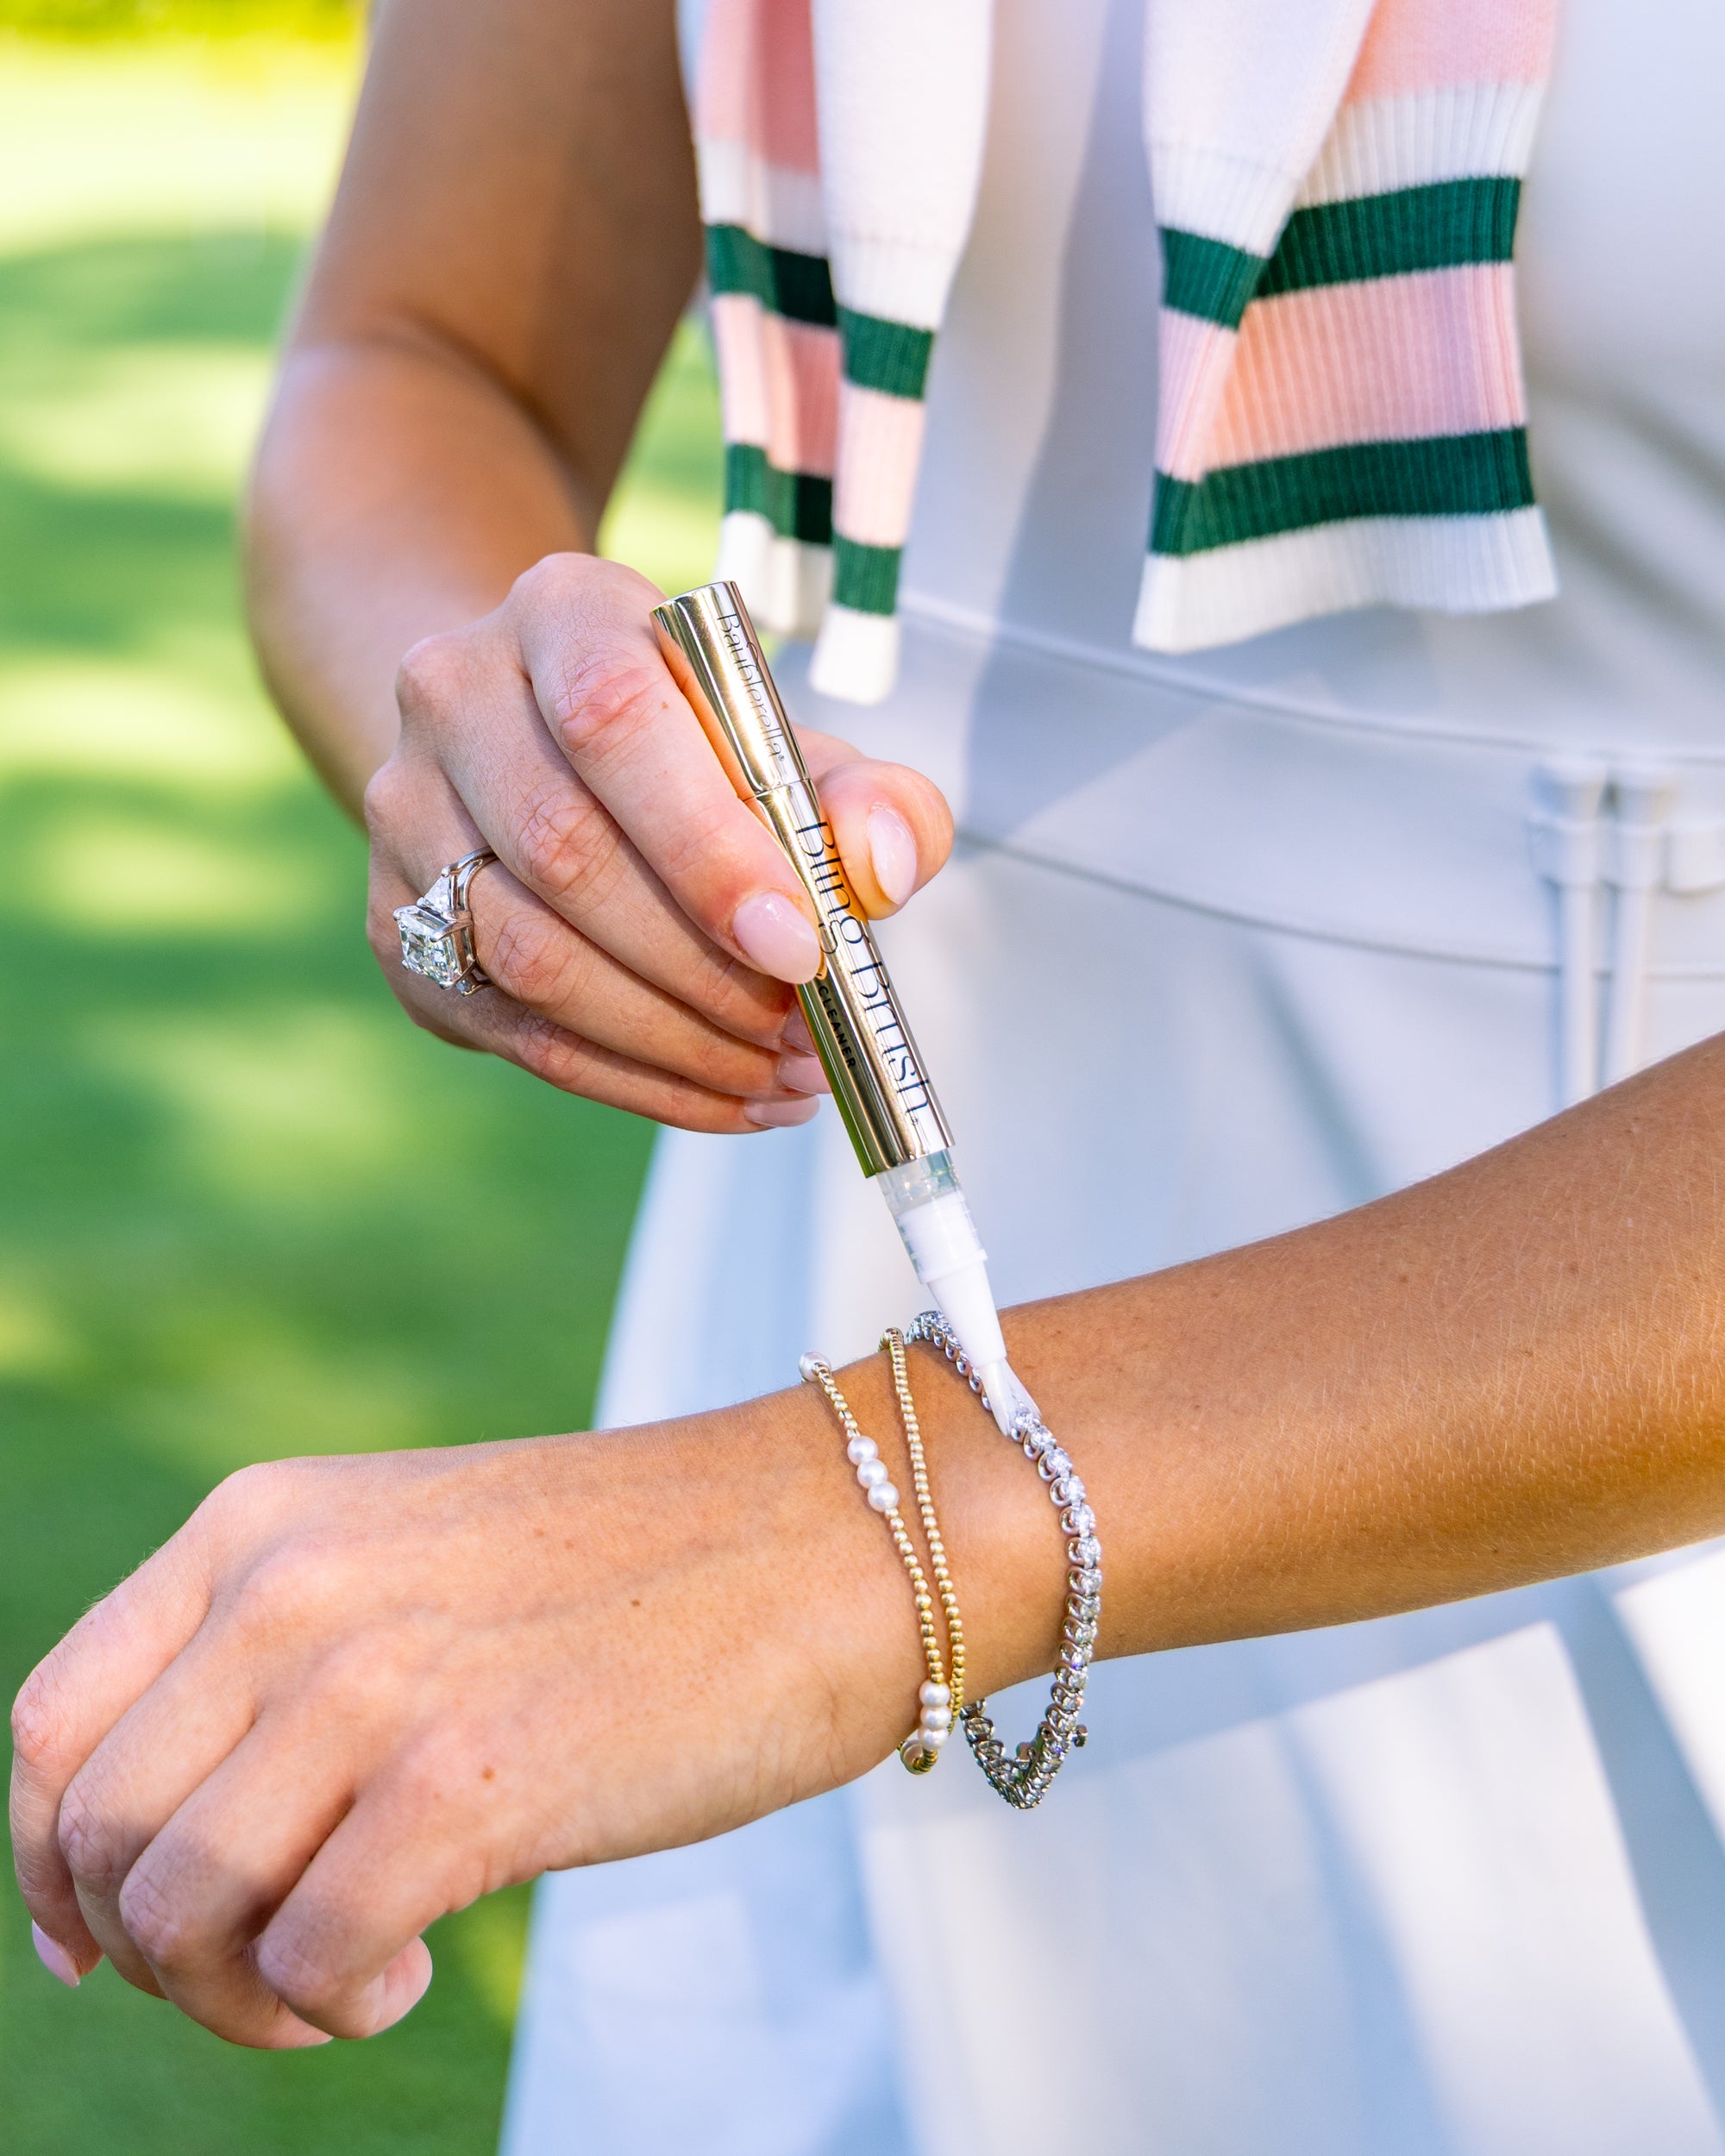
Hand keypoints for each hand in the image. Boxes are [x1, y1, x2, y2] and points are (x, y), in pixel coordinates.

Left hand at [11, 1362, 1049, 2048]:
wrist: (839, 1535)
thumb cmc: (642, 1571)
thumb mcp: (414, 1561)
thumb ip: (283, 1657)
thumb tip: (161, 1856)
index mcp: (262, 1521)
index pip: (51, 1722)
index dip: (46, 1862)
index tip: (99, 1943)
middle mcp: (290, 1587)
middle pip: (96, 1834)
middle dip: (153, 1953)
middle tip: (267, 1975)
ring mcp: (373, 1680)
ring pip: (176, 1914)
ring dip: (241, 1998)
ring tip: (351, 1982)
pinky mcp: (466, 1781)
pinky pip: (307, 1960)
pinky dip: (334, 2009)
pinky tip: (420, 1974)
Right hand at [363, 554, 953, 1130]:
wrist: (539, 743)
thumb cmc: (691, 748)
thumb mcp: (794, 747)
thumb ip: (868, 799)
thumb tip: (884, 867)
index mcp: (561, 613)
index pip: (613, 719)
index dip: (709, 846)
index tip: (800, 943)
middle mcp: (454, 697)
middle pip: (564, 850)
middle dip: (703, 968)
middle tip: (804, 1030)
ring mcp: (404, 814)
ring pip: (527, 954)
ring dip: (672, 1039)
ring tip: (781, 1074)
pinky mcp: (397, 927)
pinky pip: (516, 1032)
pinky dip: (637, 1083)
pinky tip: (730, 1099)